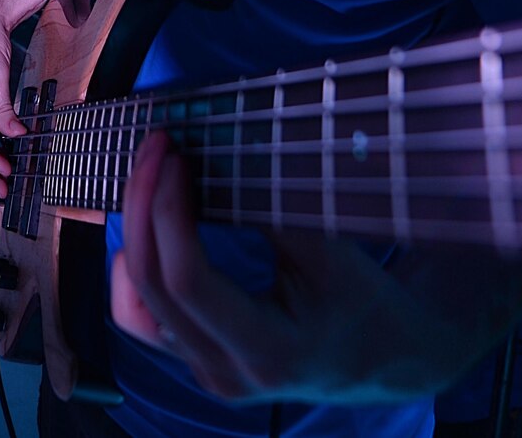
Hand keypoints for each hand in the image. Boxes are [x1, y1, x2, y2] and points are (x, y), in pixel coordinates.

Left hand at [109, 130, 500, 405]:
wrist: (388, 358)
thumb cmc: (367, 301)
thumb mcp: (332, 254)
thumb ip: (273, 213)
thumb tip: (218, 154)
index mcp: (268, 352)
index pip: (188, 282)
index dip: (168, 213)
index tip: (175, 159)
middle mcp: (227, 373)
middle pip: (153, 288)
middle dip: (143, 207)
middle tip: (157, 148)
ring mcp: (207, 374)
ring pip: (135, 308)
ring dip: (133, 236)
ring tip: (147, 180)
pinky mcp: (198, 361)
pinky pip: (143, 319)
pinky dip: (136, 270)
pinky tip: (147, 229)